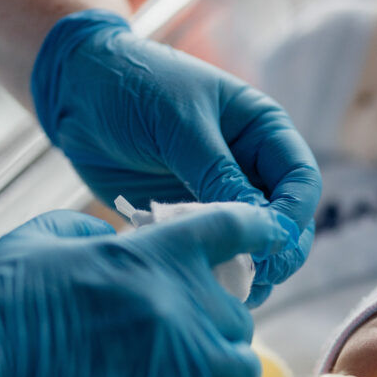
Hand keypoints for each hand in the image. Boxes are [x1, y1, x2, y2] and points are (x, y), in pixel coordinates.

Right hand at [0, 206, 290, 376]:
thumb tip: (115, 238)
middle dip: (214, 328)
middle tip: (181, 343)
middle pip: (238, 316)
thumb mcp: (43, 237)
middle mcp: (185, 303)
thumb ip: (93, 230)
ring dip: (219, 375)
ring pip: (242, 368)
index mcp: (156, 254)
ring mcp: (188, 361)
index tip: (264, 238)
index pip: (232, 228)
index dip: (253, 232)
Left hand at [30, 10, 321, 305]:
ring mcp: (222, 196)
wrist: (75, 89)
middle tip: (254, 275)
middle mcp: (252, 166)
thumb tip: (258, 226)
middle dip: (278, 252)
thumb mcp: (180, 126)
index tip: (270, 242)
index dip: (293, 216)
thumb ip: (218, 175)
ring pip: (257, 246)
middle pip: (289, 222)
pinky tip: (201, 286)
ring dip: (250, 271)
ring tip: (227, 289)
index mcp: (263, 131)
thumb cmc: (133, 87)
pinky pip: (216, 253)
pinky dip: (214, 272)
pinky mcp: (191, 218)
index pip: (301, 182)